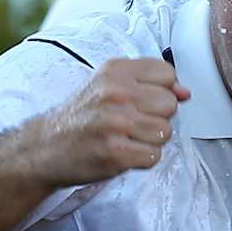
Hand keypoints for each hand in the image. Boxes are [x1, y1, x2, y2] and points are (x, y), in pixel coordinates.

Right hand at [28, 57, 190, 187]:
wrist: (45, 147)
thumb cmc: (82, 116)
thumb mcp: (110, 86)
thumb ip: (149, 83)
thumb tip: (185, 93)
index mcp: (115, 70)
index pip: (167, 74)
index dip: (160, 91)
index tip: (141, 101)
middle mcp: (115, 93)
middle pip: (170, 104)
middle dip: (156, 117)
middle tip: (131, 123)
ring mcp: (115, 123)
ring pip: (165, 132)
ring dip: (149, 141)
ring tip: (126, 138)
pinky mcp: (116, 153)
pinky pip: (154, 156)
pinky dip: (141, 159)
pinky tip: (123, 153)